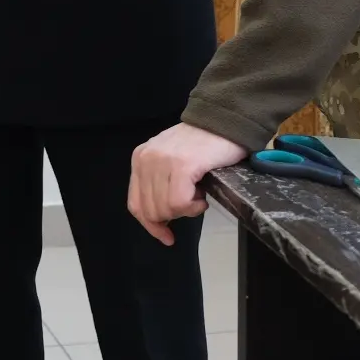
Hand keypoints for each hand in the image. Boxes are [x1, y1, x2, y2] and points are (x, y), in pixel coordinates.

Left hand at [128, 122, 247, 244]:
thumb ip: (158, 184)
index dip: (151, 226)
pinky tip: (202, 197)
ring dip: (186, 210)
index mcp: (140, 158)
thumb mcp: (169, 162)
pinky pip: (179, 203)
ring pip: (165, 209)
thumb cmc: (202, 146)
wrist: (224, 122)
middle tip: (191, 203)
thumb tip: (158, 220)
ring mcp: (162, 161)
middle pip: (150, 210)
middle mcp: (146, 158)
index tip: (167, 237)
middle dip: (173, 216)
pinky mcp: (182, 165)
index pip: (136, 204)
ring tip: (198, 195)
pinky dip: (194, 207)